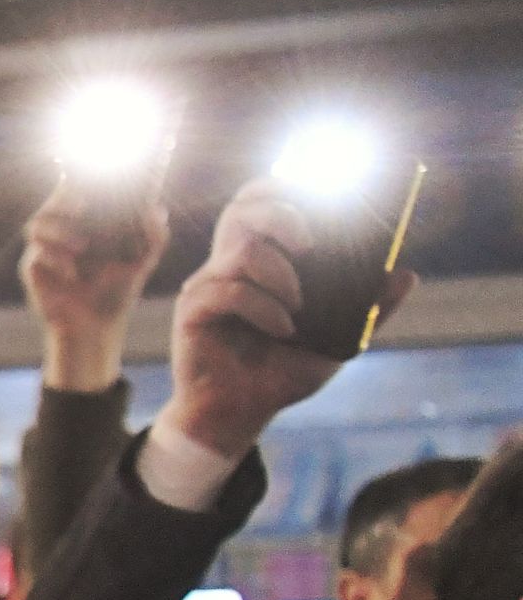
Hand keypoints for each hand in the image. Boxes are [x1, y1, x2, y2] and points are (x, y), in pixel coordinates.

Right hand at [18, 182, 169, 391]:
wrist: (96, 326)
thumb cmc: (116, 291)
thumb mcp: (142, 261)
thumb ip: (154, 236)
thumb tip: (156, 209)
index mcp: (86, 223)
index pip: (76, 190)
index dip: (77, 179)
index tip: (91, 176)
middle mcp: (62, 232)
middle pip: (52, 201)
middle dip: (64, 200)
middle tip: (84, 206)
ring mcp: (45, 250)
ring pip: (36, 225)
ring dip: (58, 231)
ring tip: (82, 246)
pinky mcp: (34, 271)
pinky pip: (35, 256)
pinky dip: (55, 260)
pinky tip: (71, 272)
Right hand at [157, 181, 413, 468]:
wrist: (241, 414)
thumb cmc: (281, 373)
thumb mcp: (338, 340)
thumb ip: (369, 309)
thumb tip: (406, 275)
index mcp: (262, 261)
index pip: (262, 202)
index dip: (283, 185)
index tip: (319, 188)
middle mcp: (231, 265)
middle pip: (243, 206)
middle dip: (280, 210)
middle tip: (309, 240)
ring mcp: (209, 286)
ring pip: (242, 248)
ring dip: (279, 271)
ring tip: (299, 304)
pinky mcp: (193, 312)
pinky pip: (228, 290)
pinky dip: (263, 307)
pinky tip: (283, 328)